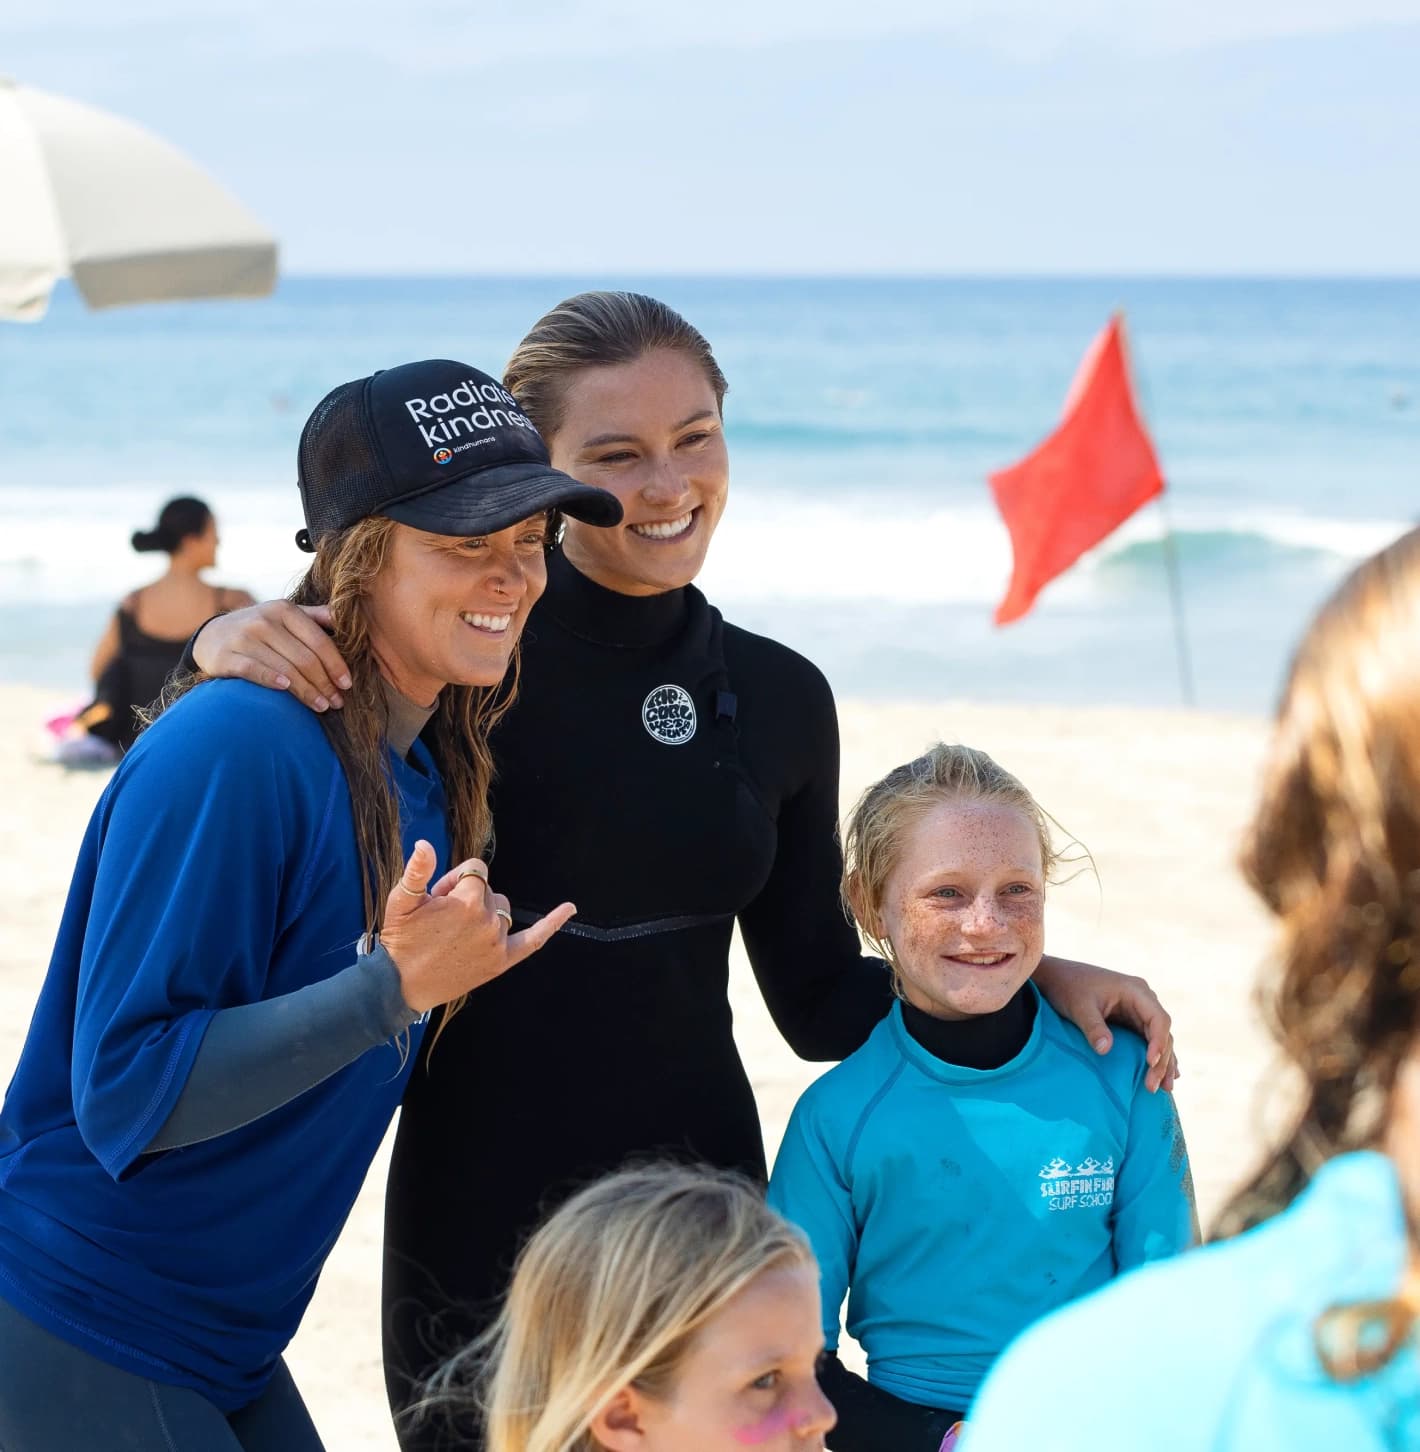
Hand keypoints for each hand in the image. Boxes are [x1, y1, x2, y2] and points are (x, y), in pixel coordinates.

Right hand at [192, 601, 353, 712]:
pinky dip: (271, 680)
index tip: (347, 684)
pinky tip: (286, 690)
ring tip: (322, 706)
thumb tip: (345, 617)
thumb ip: (315, 616)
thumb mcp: (285, 615)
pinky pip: (254, 670)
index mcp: (284, 610)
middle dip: (325, 683)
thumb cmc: (261, 629)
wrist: (213, 634)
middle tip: (337, 702)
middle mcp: (264, 621)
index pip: (318, 641)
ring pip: (284, 668)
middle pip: (304, 658)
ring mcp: (244, 637)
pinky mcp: (226, 655)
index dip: (336, 664)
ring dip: (306, 691)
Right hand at [378, 841, 574, 1013]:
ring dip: (486, 912)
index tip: (437, 897)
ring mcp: (498, 942)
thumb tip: (425, 844)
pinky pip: (534, 940)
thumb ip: (418, 870)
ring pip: (502, 910)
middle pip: (489, 890)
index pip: (475, 871)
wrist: (401, 984)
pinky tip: (570, 908)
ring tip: (456, 931)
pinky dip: (553, 923)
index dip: (454, 881)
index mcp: (468, 901)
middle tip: (441, 920)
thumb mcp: (401, 900)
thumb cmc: (400, 939)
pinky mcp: (502, 961)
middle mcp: (489, 921)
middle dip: (467, 897)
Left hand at [1033, 955, 1178, 1092]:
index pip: (1159, 1019)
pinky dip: (1156, 1057)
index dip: (1159, 1042)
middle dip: (1161, 1060)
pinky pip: (1149, 1040)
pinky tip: (1165, 1076)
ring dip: (1163, 1063)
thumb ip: (1093, 1027)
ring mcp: (1138, 1010)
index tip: (1151, 1063)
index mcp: (1135, 990)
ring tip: (1164, 1089)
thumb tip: (1105, 1050)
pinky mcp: (1130, 1020)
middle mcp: (1143, 999)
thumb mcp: (1079, 1007)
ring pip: (1159, 1039)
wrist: (1055, 977)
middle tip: (1153, 1087)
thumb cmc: (1067, 988)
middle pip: (1162, 1032)